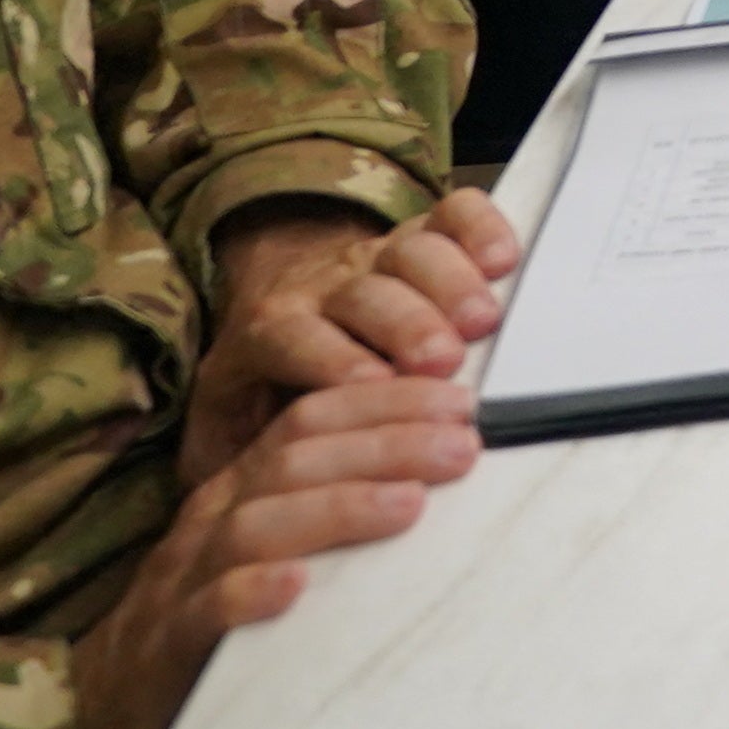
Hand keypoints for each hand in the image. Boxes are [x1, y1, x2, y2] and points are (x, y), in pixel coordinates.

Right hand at [76, 372, 480, 728]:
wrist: (104, 708)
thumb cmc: (216, 622)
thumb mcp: (274, 549)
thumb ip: (335, 512)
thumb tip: (437, 477)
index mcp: (242, 489)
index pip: (311, 421)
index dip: (386, 404)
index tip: (460, 402)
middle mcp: (213, 521)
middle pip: (294, 459)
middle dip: (384, 444)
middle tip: (462, 447)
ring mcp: (185, 581)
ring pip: (255, 525)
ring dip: (337, 508)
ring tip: (408, 504)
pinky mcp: (168, 646)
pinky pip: (206, 610)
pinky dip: (249, 592)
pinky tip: (297, 587)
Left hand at [191, 190, 524, 488]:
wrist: (277, 321)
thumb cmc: (264, 396)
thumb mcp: (225, 435)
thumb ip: (229, 465)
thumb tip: (249, 513)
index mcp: (267, 332)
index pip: (290, 334)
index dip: (331, 355)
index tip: (372, 384)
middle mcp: (324, 287)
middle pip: (362, 292)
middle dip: (405, 322)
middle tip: (441, 360)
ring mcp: (377, 257)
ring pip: (410, 250)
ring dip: (450, 283)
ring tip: (482, 322)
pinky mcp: (424, 238)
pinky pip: (453, 215)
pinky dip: (481, 229)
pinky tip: (503, 260)